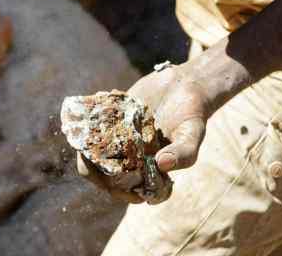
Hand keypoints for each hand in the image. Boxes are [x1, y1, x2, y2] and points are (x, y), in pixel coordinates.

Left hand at [77, 65, 208, 202]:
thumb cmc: (191, 115)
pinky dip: (89, 125)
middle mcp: (131, 162)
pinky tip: (98, 109)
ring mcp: (118, 144)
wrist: (181, 86)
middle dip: (99, 174)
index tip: (126, 186)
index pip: (135, 193)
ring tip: (92, 138)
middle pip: (107, 179)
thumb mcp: (192, 133)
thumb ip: (183, 153)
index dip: (127, 195)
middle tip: (98, 160)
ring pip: (94, 157)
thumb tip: (162, 164)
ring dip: (88, 151)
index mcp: (150, 173)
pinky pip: (91, 131)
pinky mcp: (109, 124)